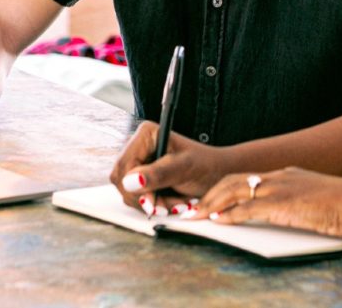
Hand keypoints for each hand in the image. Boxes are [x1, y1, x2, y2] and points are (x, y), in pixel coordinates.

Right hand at [109, 121, 230, 216]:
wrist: (219, 175)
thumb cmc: (206, 165)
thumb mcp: (184, 169)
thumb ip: (158, 174)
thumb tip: (130, 181)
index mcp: (146, 134)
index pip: (124, 165)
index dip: (133, 187)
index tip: (151, 203)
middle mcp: (138, 146)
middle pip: (121, 180)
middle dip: (145, 198)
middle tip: (168, 207)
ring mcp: (139, 163)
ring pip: (128, 192)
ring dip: (152, 204)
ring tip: (177, 203)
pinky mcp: (143, 178)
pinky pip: (137, 198)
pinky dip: (155, 205)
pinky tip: (172, 204)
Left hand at [195, 167, 341, 237]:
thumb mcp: (315, 197)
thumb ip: (297, 200)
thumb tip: (288, 211)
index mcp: (286, 175)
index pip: (247, 178)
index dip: (225, 188)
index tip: (211, 199)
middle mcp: (278, 177)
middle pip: (234, 180)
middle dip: (211, 195)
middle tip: (194, 208)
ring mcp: (279, 189)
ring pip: (235, 191)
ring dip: (212, 204)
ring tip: (197, 216)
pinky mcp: (282, 204)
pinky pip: (248, 208)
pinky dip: (230, 215)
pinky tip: (218, 222)